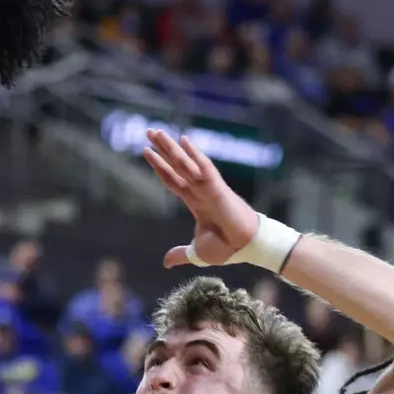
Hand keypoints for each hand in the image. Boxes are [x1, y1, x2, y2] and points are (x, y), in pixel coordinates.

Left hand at [142, 129, 258, 267]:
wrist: (246, 249)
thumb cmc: (227, 248)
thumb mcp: (197, 252)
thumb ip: (181, 253)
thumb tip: (165, 262)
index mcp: (195, 202)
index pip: (173, 180)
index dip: (160, 166)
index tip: (147, 151)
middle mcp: (200, 190)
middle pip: (177, 165)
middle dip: (163, 148)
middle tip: (149, 130)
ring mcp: (209, 187)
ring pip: (186, 163)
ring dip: (171, 147)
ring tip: (155, 132)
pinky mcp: (218, 188)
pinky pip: (205, 169)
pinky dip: (195, 155)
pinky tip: (184, 141)